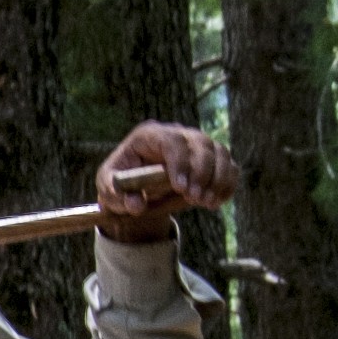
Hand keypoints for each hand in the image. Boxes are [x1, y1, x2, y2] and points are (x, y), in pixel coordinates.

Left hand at [96, 120, 237, 242]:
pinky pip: (228, 165)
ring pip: (219, 152)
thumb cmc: (120, 184)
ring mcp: (196, 144)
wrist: (136, 188)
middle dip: (202, 172)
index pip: (171, 140)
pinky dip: (228, 183)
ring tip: (208, 203)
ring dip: (218, 179)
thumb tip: (135, 205)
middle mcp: (176, 133)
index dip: (180, 162)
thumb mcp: (109, 190)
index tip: (181, 188)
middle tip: (196, 199)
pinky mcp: (211, 159)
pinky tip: (218, 201)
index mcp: (149, 136)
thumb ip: (117, 196)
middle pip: (200, 143)